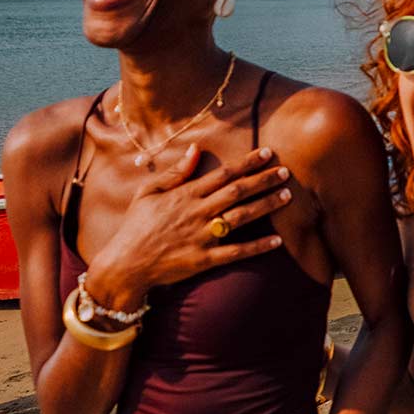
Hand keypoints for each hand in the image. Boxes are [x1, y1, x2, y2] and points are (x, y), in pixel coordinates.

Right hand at [87, 145, 292, 308]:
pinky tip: (278, 241)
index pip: (223, 174)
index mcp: (185, 195)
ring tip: (287, 196)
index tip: (267, 153)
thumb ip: (174, 172)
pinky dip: (258, 247)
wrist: (126, 264)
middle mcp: (197, 213)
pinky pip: (236, 252)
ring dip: (266, 205)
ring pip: (241, 218)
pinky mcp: (205, 260)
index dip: (247, 163)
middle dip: (264, 180)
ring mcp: (202, 237)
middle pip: (238, 192)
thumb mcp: (148, 192)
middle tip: (286, 171)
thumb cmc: (136, 226)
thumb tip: (195, 149)